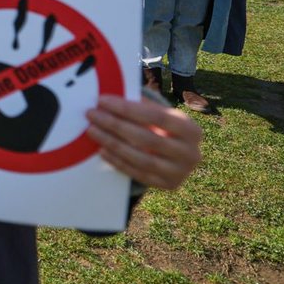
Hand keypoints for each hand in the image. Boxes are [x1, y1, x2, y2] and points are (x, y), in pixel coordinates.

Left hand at [86, 95, 202, 189]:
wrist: (179, 157)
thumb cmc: (163, 128)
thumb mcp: (160, 114)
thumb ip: (141, 106)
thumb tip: (108, 98)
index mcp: (191, 129)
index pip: (155, 116)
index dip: (127, 108)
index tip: (102, 100)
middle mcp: (191, 153)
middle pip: (147, 138)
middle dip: (115, 124)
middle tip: (91, 114)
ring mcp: (180, 172)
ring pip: (141, 158)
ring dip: (112, 143)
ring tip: (92, 130)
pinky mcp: (168, 185)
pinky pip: (138, 174)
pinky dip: (118, 162)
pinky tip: (101, 149)